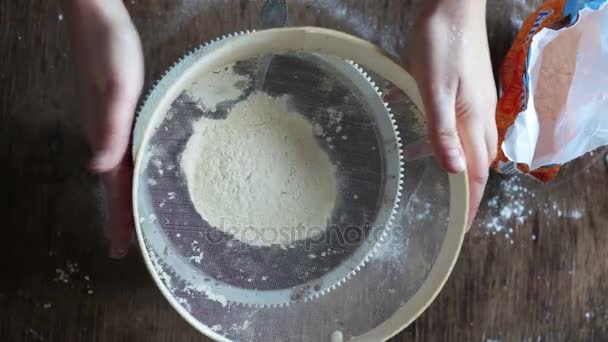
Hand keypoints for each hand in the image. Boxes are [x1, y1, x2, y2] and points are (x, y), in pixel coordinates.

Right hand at [65, 0, 143, 256]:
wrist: (97, 22)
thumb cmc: (110, 51)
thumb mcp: (117, 89)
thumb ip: (111, 129)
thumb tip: (99, 170)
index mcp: (106, 137)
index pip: (114, 188)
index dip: (119, 219)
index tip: (121, 249)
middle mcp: (102, 137)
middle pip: (114, 186)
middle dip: (121, 216)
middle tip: (126, 245)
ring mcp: (104, 126)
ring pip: (117, 172)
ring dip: (125, 197)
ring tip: (134, 219)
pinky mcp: (110, 114)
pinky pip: (120, 154)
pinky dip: (128, 173)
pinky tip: (135, 173)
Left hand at [407, 0, 496, 227]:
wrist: (451, 5)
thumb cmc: (441, 44)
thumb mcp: (435, 90)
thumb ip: (442, 131)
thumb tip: (455, 172)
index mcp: (473, 120)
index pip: (477, 172)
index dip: (471, 201)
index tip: (463, 226)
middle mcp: (478, 114)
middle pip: (475, 160)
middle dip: (464, 187)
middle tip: (450, 209)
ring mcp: (473, 100)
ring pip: (464, 140)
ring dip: (448, 159)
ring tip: (423, 168)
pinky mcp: (463, 88)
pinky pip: (453, 120)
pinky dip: (437, 132)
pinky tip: (414, 129)